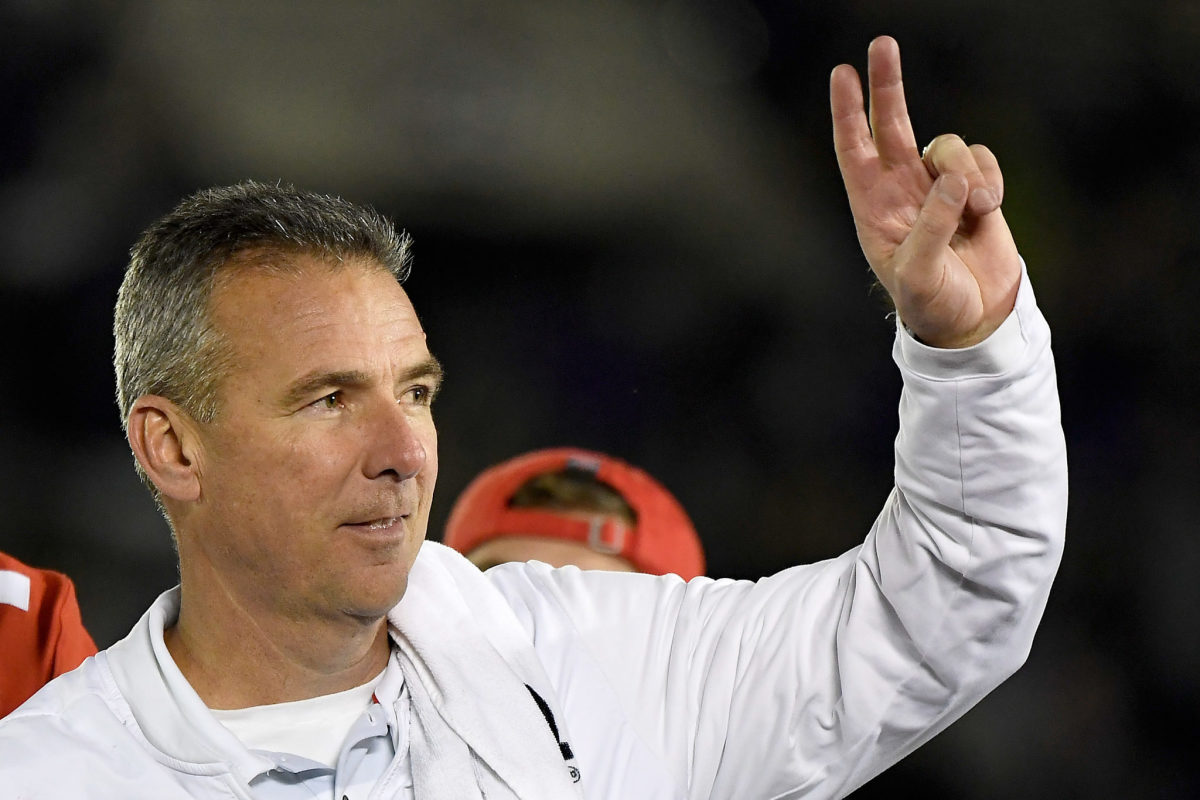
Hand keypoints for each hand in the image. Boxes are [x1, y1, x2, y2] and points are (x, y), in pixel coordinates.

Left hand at [831, 36, 1020, 348]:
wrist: (974, 319)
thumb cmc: (932, 303)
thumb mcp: (920, 275)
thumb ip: (933, 227)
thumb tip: (952, 180)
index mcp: (872, 209)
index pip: (853, 151)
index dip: (847, 113)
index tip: (841, 74)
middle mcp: (900, 190)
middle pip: (891, 125)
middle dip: (887, 85)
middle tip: (881, 45)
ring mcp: (937, 187)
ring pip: (948, 145)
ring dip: (965, 169)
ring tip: (979, 209)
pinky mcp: (973, 189)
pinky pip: (981, 159)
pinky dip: (990, 178)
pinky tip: (990, 209)